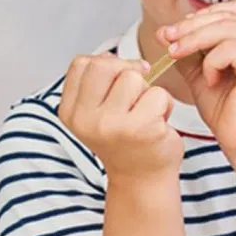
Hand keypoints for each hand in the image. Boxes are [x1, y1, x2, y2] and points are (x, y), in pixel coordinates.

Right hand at [58, 53, 183, 183]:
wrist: (142, 180)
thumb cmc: (123, 137)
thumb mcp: (97, 110)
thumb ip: (97, 81)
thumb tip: (109, 55)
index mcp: (71, 112)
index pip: (82, 64)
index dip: (104, 64)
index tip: (115, 82)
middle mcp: (87, 120)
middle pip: (105, 65)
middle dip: (125, 72)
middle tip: (133, 95)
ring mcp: (113, 126)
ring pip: (134, 77)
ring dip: (146, 91)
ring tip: (144, 113)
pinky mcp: (142, 129)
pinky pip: (159, 94)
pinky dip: (164, 105)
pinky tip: (158, 125)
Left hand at [159, 1, 235, 161]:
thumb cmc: (231, 117)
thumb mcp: (203, 76)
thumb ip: (189, 53)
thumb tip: (165, 32)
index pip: (227, 12)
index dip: (198, 18)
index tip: (172, 34)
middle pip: (224, 16)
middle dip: (190, 26)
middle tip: (167, 40)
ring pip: (226, 27)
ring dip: (194, 39)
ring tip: (177, 55)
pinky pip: (231, 48)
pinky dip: (212, 61)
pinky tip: (209, 80)